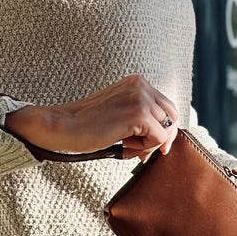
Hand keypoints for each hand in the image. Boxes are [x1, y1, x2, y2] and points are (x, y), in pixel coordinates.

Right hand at [4, 75, 179, 161]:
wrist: (65, 127)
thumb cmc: (89, 127)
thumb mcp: (121, 115)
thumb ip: (142, 119)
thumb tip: (167, 139)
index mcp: (137, 82)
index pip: (167, 107)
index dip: (163, 130)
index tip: (149, 146)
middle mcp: (141, 85)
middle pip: (172, 117)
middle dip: (161, 138)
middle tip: (142, 153)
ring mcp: (141, 97)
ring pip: (166, 129)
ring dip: (148, 145)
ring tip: (126, 147)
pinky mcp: (139, 113)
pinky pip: (158, 138)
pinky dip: (144, 149)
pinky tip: (124, 147)